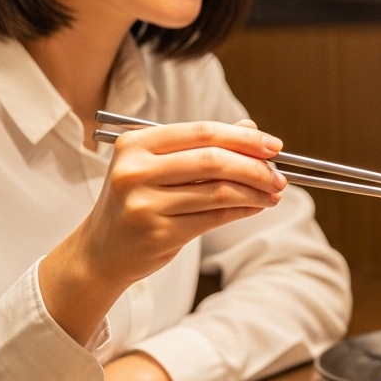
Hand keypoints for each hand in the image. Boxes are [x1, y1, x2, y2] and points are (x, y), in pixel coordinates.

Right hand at [41, 120, 285, 344]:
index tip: (274, 145)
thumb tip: (251, 128)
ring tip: (273, 193)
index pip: (202, 132)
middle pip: (213, 160)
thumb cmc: (137, 202)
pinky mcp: (158, 233)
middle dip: (255, 166)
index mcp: (136, 144)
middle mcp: (136, 171)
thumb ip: (202, 146)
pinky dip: (243, 210)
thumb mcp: (159, 166)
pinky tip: (256, 207)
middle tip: (279, 175)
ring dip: (255, 192)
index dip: (244, 137)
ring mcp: (145, 203)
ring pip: (219, 191)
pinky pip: (215, 217)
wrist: (101, 252)